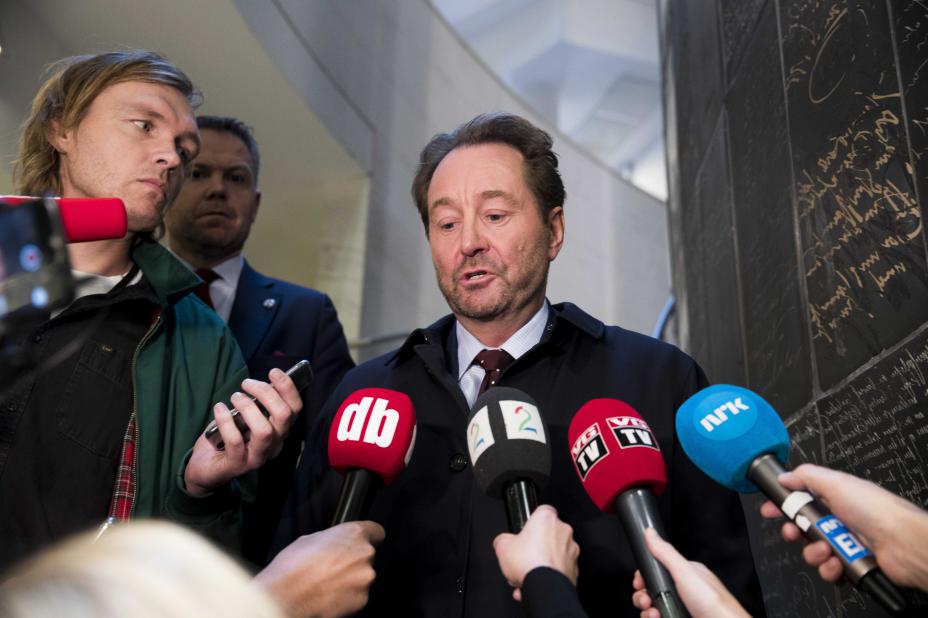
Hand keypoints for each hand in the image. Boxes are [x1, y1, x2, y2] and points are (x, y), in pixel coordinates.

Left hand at [184, 368, 302, 495]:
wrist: (205, 468)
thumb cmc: (226, 437)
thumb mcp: (244, 417)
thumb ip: (256, 404)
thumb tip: (262, 381)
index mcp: (279, 431)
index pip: (295, 409)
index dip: (288, 388)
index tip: (273, 371)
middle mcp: (274, 445)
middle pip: (284, 416)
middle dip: (266, 393)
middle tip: (246, 384)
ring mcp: (257, 457)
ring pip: (264, 431)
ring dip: (248, 408)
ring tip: (234, 397)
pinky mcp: (238, 465)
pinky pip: (235, 440)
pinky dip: (225, 420)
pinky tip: (219, 409)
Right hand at [255, 521, 384, 617]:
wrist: (286, 598)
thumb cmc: (293, 568)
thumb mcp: (309, 539)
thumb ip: (330, 539)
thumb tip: (333, 544)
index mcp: (354, 534)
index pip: (376, 531)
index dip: (369, 537)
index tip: (363, 542)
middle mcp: (365, 555)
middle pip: (366, 557)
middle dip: (353, 562)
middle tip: (332, 569)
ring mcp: (365, 579)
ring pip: (362, 578)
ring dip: (350, 581)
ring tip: (326, 585)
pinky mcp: (362, 600)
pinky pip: (357, 596)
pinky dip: (347, 597)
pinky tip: (328, 596)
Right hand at [493, 504, 579, 601]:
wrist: (544, 586)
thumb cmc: (529, 563)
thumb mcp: (502, 546)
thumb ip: (503, 539)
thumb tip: (503, 542)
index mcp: (546, 518)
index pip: (541, 511)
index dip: (530, 522)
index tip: (524, 532)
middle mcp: (563, 531)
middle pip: (546, 535)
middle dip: (534, 548)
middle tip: (522, 558)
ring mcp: (571, 550)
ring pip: (553, 554)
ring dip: (540, 564)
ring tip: (525, 575)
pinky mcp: (574, 568)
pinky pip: (558, 569)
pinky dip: (548, 575)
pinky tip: (534, 583)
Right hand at [631, 528, 748, 617]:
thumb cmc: (714, 603)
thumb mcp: (685, 572)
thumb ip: (665, 553)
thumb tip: (650, 532)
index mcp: (685, 574)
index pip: (657, 570)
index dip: (644, 576)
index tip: (639, 582)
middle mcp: (682, 592)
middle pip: (651, 590)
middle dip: (642, 595)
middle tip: (645, 600)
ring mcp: (680, 608)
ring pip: (653, 607)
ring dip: (647, 611)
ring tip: (653, 613)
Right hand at [759, 463, 927, 590]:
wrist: (903, 542)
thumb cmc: (878, 510)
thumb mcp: (837, 482)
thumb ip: (807, 476)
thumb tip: (784, 476)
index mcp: (834, 498)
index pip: (799, 500)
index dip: (783, 505)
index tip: (770, 510)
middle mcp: (838, 520)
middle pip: (802, 528)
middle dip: (794, 532)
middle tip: (796, 532)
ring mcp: (843, 543)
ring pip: (812, 551)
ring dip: (814, 552)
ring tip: (826, 548)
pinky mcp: (849, 564)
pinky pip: (827, 570)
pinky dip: (829, 568)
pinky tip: (836, 562)